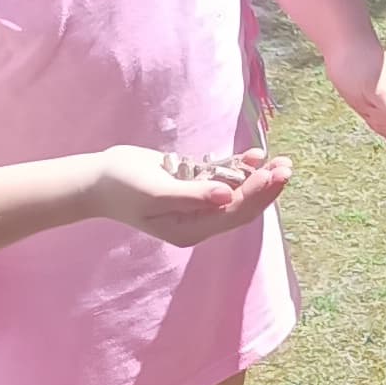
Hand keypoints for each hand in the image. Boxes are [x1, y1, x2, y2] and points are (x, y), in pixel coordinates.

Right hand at [96, 146, 293, 243]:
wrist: (98, 178)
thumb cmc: (122, 186)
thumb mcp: (155, 192)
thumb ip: (192, 196)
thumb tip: (227, 197)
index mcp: (191, 229)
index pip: (234, 214)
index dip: (258, 195)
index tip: (274, 174)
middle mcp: (198, 220)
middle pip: (242, 206)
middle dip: (265, 187)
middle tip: (287, 167)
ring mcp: (197, 203)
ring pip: (237, 192)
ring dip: (258, 176)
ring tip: (280, 160)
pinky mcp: (193, 185)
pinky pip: (223, 178)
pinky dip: (239, 167)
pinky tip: (255, 155)